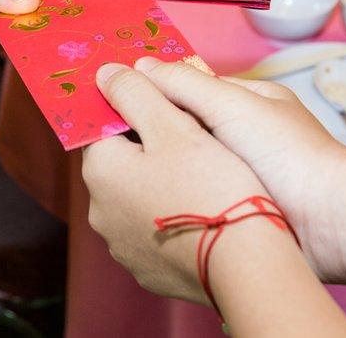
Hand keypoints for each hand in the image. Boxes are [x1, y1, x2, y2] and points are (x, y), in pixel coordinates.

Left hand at [82, 62, 277, 303]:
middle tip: (194, 140)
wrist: (245, 265)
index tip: (166, 108)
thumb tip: (104, 74)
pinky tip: (202, 214)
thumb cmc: (210, 186)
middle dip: (149, 148)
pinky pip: (156, 233)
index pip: (103, 127)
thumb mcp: (173, 126)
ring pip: (138, 199)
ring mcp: (123, 247)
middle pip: (121, 164)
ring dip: (160, 184)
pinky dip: (172, 218)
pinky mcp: (149, 271)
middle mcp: (100, 212)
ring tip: (203, 178)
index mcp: (101, 171)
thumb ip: (135, 94)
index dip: (134, 111)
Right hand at [116, 57, 345, 282]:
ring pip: (185, 167)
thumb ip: (183, 85)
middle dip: (152, 137)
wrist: (331, 222)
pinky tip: (148, 205)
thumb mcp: (232, 105)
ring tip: (118, 179)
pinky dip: (174, 198)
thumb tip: (134, 68)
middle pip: (182, 130)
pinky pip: (195, 198)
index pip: (184, 93)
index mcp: (244, 102)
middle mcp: (240, 136)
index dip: (149, 98)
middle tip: (106, 148)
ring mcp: (238, 175)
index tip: (110, 107)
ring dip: (161, 172)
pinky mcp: (235, 209)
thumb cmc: (288, 154)